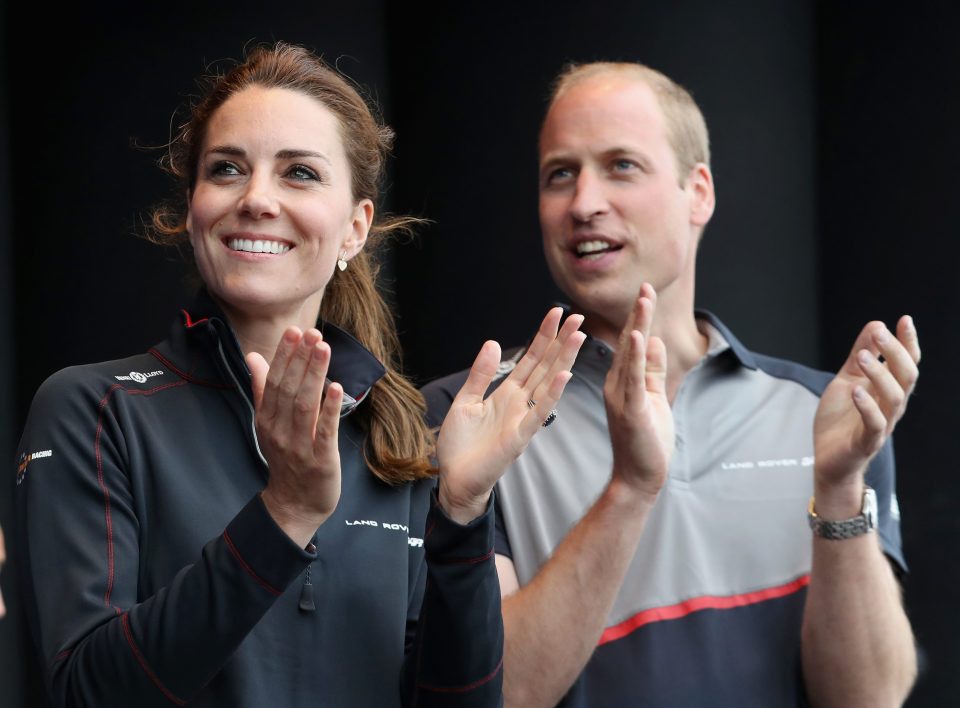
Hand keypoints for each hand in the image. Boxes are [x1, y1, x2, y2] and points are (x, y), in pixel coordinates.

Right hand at [246, 327, 343, 545]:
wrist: (294, 505)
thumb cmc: (286, 459)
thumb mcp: (268, 423)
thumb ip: (261, 389)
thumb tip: (253, 356)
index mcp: (267, 420)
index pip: (273, 382)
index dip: (284, 356)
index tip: (294, 332)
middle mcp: (279, 431)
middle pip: (288, 389)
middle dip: (300, 359)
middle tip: (312, 333)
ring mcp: (299, 446)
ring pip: (305, 405)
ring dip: (315, 375)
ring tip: (323, 349)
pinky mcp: (321, 460)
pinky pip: (324, 431)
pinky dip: (330, 409)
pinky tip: (336, 387)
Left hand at [437, 308, 585, 522]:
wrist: (455, 480)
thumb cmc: (461, 446)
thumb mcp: (466, 401)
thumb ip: (480, 374)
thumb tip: (493, 343)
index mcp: (507, 394)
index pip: (531, 359)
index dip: (543, 336)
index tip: (556, 313)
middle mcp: (520, 403)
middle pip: (545, 366)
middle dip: (561, 341)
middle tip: (578, 317)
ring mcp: (523, 419)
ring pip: (548, 384)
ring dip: (563, 360)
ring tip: (578, 337)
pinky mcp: (519, 437)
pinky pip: (539, 413)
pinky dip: (553, 395)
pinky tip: (565, 376)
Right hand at [604, 284, 673, 501]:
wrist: (639, 477)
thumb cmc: (646, 441)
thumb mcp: (654, 398)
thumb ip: (654, 370)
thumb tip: (656, 341)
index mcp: (622, 382)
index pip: (632, 344)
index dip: (639, 318)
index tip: (646, 293)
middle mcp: (617, 385)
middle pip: (629, 342)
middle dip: (639, 313)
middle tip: (646, 286)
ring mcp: (621, 396)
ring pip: (630, 354)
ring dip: (638, 324)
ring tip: (644, 299)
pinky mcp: (630, 408)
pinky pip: (633, 377)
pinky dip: (636, 355)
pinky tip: (639, 335)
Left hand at [814, 316, 919, 491]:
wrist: (828, 459)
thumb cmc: (840, 419)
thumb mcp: (846, 380)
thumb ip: (859, 356)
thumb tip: (875, 326)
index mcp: (888, 389)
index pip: (907, 363)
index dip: (908, 342)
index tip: (904, 319)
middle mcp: (891, 405)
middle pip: (906, 375)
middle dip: (896, 352)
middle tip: (880, 332)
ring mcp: (882, 424)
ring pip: (894, 397)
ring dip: (879, 374)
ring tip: (863, 357)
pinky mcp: (867, 441)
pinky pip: (875, 423)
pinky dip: (867, 406)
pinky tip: (856, 390)